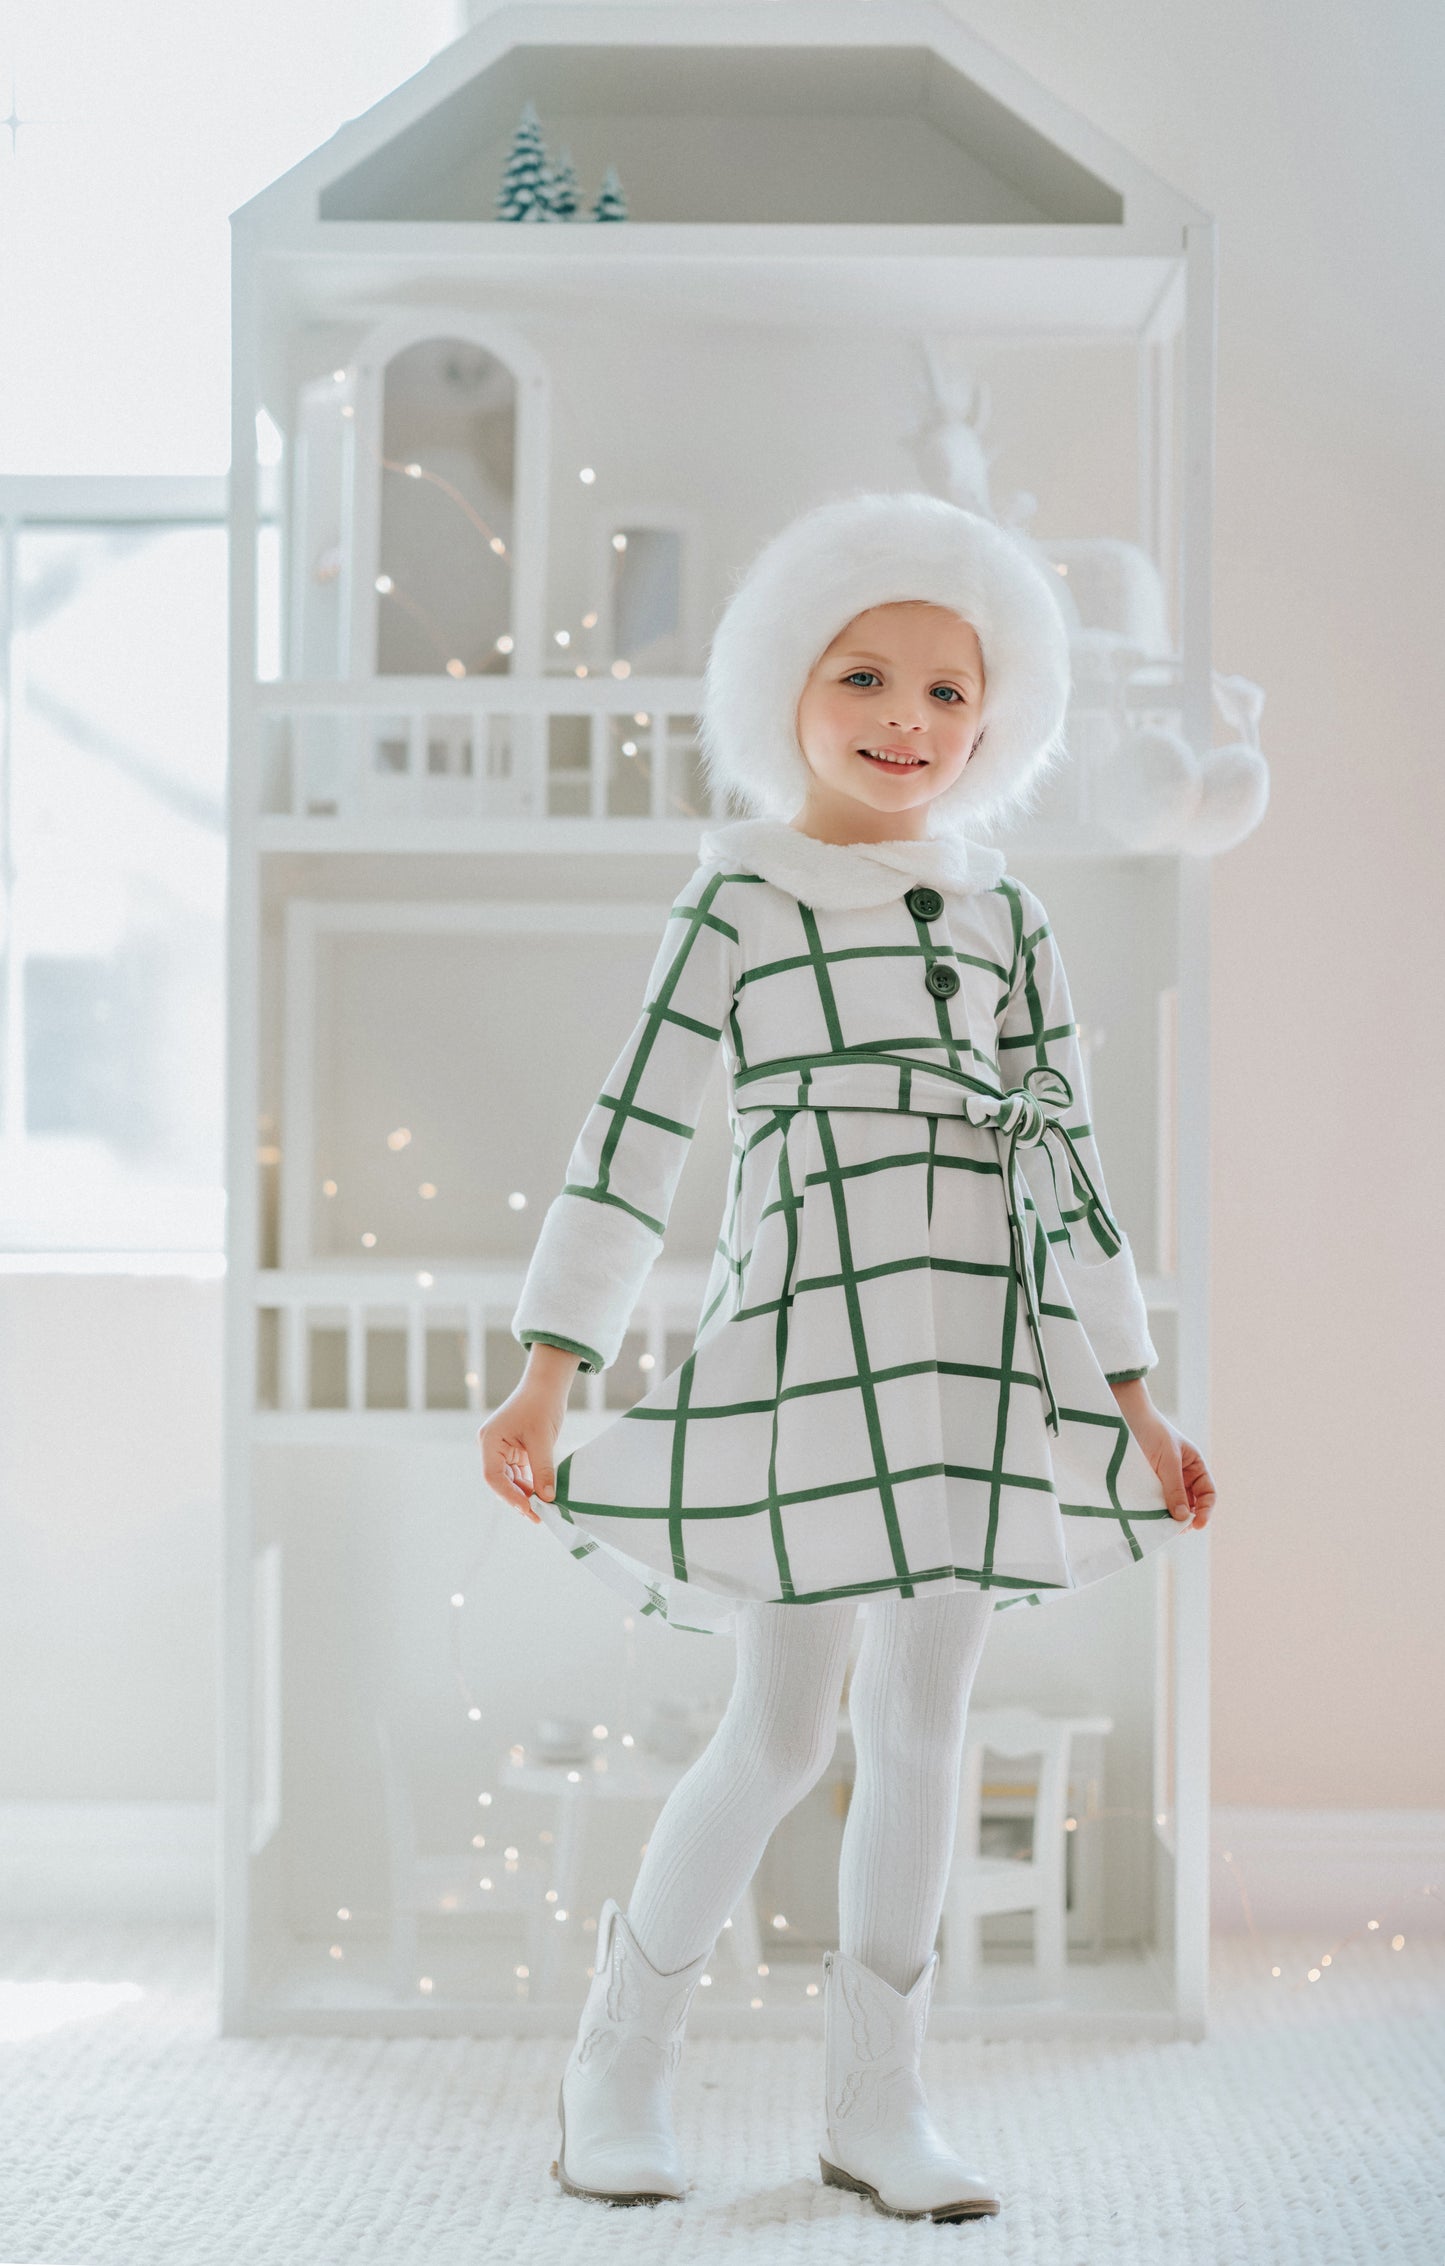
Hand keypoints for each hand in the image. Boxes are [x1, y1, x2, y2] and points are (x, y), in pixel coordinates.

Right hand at [478, 1372, 567, 1523]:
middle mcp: (492, 1447)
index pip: (493, 1477)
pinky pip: (519, 1473)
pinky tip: (542, 1496)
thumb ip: (542, 1470)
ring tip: (543, 1510)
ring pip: (510, 1480)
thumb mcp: (542, 1439)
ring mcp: (502, 1449)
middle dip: (518, 1499)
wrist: (547, 1384)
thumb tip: (547, 1499)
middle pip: (501, 1482)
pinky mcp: (514, 1450)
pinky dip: (530, 1484)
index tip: (529, 1510)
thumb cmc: (541, 1404)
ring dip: (525, 1494)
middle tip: (538, 1516)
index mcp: (490, 1441)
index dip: (509, 1496)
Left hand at [1109, 1379, 1216, 1528]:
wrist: (1123, 1416)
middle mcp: (1182, 1476)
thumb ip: (1175, 1488)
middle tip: (1176, 1529)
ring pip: (1173, 1507)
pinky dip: (1155, 1513)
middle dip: (1188, 1518)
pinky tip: (1151, 1518)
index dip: (1206, 1510)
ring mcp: (1163, 1481)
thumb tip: (1184, 1517)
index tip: (1198, 1524)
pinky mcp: (1146, 1485)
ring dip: (1171, 1518)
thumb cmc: (1151, 1431)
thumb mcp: (1167, 1460)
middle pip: (1192, 1505)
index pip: (1208, 1493)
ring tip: (1163, 1526)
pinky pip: (1155, 1503)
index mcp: (1194, 1466)